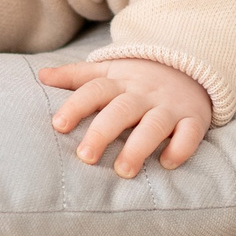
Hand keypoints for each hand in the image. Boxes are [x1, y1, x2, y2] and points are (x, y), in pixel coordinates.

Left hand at [39, 57, 214, 176]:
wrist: (190, 64)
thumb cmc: (139, 76)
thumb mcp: (109, 71)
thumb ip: (76, 76)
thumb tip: (41, 76)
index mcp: (119, 82)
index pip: (94, 90)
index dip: (75, 106)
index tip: (58, 125)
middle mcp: (143, 94)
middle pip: (120, 110)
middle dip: (102, 133)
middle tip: (85, 157)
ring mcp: (169, 106)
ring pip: (154, 125)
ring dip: (139, 147)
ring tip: (123, 171)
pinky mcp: (194, 118)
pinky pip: (190, 133)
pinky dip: (180, 148)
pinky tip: (167, 164)